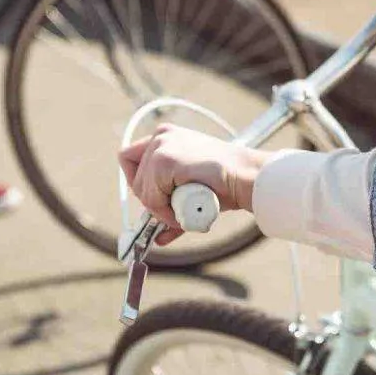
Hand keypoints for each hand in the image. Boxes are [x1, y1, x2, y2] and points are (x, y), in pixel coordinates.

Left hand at [120, 125, 265, 242]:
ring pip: (141, 190)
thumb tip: (157, 239)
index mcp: (165, 136)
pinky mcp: (164, 160)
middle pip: (134, 179)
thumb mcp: (191, 190)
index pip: (130, 159)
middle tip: (176, 209)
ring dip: (161, 208)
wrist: (246, 176)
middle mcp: (160, 136)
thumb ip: (172, 209)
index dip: (138, 182)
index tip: (156, 196)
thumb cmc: (225, 182)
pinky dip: (165, 211)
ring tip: (185, 208)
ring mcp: (161, 147)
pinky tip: (185, 208)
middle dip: (153, 201)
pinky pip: (151, 198)